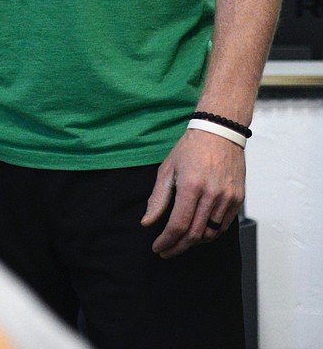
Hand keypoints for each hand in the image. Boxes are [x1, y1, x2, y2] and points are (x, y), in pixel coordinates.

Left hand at [141, 129, 244, 257]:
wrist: (219, 133)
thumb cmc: (190, 149)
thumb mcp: (167, 169)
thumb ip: (158, 198)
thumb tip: (147, 222)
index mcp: (191, 186)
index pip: (178, 225)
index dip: (167, 241)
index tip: (158, 248)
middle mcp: (212, 195)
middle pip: (195, 234)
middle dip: (178, 247)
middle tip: (166, 251)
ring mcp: (227, 198)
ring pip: (210, 234)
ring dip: (193, 242)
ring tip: (179, 241)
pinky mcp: (238, 200)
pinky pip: (224, 227)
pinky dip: (210, 234)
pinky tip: (198, 234)